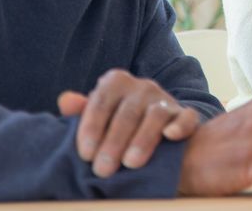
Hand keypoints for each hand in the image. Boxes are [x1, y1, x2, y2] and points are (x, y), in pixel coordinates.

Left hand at [57, 68, 200, 176]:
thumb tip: (65, 101)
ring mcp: (165, 99)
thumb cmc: (116, 120)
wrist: (153, 123)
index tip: (85, 154)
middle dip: (113, 142)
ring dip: (142, 140)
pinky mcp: (185, 114)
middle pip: (127, 113)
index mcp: (116, 82)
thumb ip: (81, 110)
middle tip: (103, 169)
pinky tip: (170, 136)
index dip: (91, 128)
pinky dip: (180, 126)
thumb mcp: (97, 114)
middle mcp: (142, 86)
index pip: (101, 102)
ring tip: (130, 163)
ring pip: (155, 116)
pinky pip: (187, 117)